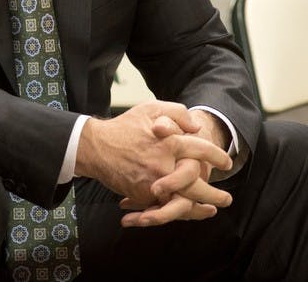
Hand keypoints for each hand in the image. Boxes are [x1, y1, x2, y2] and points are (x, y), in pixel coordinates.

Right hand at [75, 101, 231, 208]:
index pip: (202, 150)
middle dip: (215, 193)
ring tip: (211, 210)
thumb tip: (195, 128)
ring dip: (200, 209)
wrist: (95, 147)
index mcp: (169, 142)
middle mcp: (163, 165)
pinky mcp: (142, 195)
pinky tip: (189, 212)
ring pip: (184, 201)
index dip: (217, 156)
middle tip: (227, 198)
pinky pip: (164, 207)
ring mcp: (153, 183)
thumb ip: (176, 113)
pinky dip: (178, 212)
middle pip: (197, 184)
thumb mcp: (149, 109)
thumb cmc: (124, 127)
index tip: (226, 162)